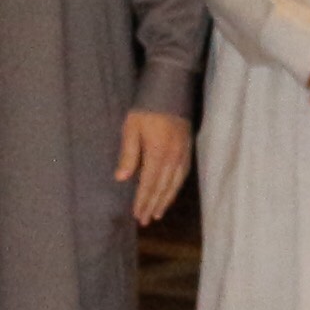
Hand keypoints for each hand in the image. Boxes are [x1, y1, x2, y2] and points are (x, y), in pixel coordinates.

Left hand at [116, 109, 193, 225]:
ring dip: (166, 200)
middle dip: (153, 205)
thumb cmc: (146, 109)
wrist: (170, 89)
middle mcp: (173, 157)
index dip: (142, 200)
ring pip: (175, 184)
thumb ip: (128, 154)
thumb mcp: (131, 129)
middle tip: (145, 220)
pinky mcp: (188, 149)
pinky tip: (170, 193)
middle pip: (162, 187)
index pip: (149, 184)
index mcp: (158, 153)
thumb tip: (121, 179)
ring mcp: (183, 153)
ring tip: (158, 213)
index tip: (137, 214)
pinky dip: (176, 188)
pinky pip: (183, 174)